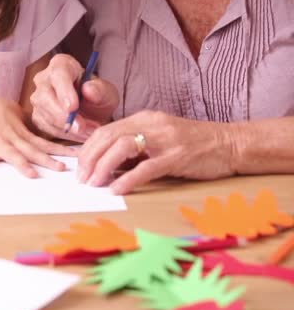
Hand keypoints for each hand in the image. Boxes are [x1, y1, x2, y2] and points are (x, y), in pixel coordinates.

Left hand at [0, 98, 76, 177]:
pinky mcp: (30, 135)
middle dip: (25, 165)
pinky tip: (77, 154)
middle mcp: (4, 142)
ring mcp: (19, 138)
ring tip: (63, 169)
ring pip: (36, 149)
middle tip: (34, 176)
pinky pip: (47, 144)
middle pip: (15, 156)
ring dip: (49, 159)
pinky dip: (61, 149)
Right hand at [30, 54, 118, 141]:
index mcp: (61, 65)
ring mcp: (38, 99)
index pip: (58, 74)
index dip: (64, 91)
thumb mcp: (107, 92)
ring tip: (89, 131)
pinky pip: (46, 129)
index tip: (73, 107)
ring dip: (67, 128)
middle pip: (44, 97)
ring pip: (45, 116)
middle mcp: (44, 79)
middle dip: (62, 115)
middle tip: (81, 127)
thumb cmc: (98, 96)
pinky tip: (80, 134)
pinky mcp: (38, 117)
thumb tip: (88, 90)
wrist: (93, 112)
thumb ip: (100, 90)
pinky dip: (64, 135)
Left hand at [77, 111, 235, 194]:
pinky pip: (146, 168)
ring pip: (122, 148)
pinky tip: (116, 189)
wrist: (229, 143)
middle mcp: (150, 125)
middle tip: (81, 179)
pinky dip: (128, 179)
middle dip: (89, 159)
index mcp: (143, 119)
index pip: (105, 131)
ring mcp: (164, 140)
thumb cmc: (191, 146)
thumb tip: (105, 166)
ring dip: (103, 167)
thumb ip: (134, 148)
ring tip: (93, 183)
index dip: (87, 149)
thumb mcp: (157, 140)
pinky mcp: (177, 157)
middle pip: (108, 137)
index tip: (78, 168)